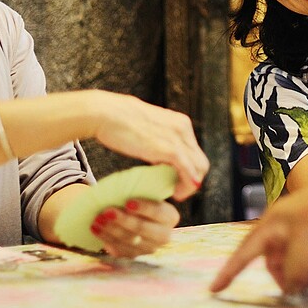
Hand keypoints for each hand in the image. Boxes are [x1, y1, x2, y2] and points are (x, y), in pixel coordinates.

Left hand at [90, 198, 179, 257]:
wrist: (135, 216)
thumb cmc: (139, 199)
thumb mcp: (144, 194)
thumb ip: (140, 193)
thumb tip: (121, 193)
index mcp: (170, 217)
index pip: (158, 212)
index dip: (144, 208)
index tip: (128, 202)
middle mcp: (163, 236)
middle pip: (142, 229)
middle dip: (123, 220)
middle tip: (107, 211)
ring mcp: (148, 248)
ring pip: (128, 240)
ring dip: (111, 229)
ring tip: (98, 218)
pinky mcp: (133, 256)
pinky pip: (118, 248)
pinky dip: (105, 237)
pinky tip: (96, 228)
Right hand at [91, 92, 209, 199]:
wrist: (106, 113)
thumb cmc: (118, 121)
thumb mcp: (146, 128)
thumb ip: (157, 139)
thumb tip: (158, 155)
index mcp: (179, 122)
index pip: (194, 152)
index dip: (188, 170)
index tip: (175, 181)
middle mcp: (183, 128)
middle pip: (201, 161)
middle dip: (192, 181)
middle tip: (176, 192)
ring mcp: (178, 138)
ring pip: (199, 168)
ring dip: (190, 186)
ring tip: (175, 194)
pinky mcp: (169, 148)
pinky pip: (188, 170)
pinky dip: (186, 184)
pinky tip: (175, 193)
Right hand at [210, 169, 307, 293]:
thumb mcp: (302, 250)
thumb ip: (290, 275)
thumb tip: (291, 288)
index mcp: (273, 225)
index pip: (244, 253)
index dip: (229, 272)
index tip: (214, 289)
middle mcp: (289, 229)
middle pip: (280, 269)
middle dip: (299, 278)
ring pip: (307, 270)